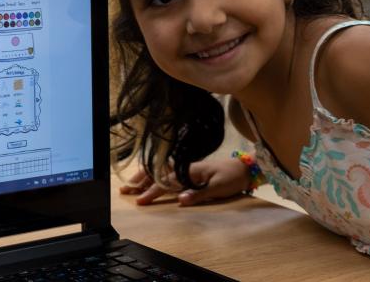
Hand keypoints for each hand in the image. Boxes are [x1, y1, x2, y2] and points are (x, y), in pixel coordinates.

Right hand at [119, 158, 250, 205]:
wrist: (245, 168)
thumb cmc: (232, 178)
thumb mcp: (218, 189)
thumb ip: (198, 194)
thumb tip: (180, 200)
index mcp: (190, 171)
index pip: (166, 182)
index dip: (152, 191)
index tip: (140, 200)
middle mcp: (185, 168)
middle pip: (158, 174)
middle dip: (140, 181)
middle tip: (124, 190)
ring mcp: (186, 168)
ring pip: (160, 171)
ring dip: (144, 176)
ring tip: (130, 183)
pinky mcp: (189, 171)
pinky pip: (167, 171)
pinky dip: (154, 173)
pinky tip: (148, 176)